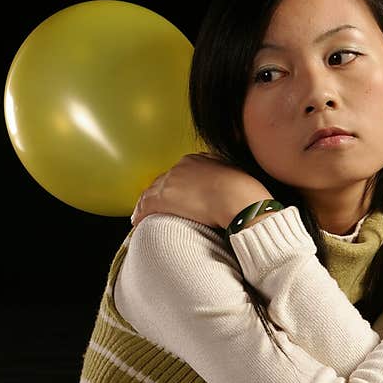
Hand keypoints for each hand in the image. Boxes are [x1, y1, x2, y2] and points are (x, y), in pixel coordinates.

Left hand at [130, 152, 272, 229]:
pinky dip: (140, 215)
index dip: (173, 186)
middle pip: (162, 181)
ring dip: (145, 206)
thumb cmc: (244, 193)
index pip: (178, 173)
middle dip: (156, 194)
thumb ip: (226, 179)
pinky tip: (137, 223)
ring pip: (151, 193)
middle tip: (151, 207)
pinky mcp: (165, 198)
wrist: (239, 199)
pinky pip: (146, 206)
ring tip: (140, 217)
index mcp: (197, 160)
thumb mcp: (235, 177)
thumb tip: (229, 188)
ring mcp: (171, 181)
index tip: (173, 196)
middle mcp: (181, 167)